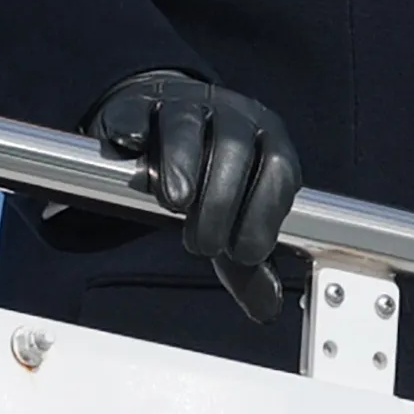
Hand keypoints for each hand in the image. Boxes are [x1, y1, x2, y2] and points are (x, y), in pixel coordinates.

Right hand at [90, 72, 302, 321]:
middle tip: (202, 244)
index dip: (267, 211)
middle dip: (221, 198)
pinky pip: (135, 110)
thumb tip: (267, 308)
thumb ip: (247, 265)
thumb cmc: (210, 179)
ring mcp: (185, 104)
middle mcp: (232, 116)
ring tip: (176, 202)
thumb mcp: (233, 220)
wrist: (165, 124)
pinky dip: (133, 128)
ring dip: (181, 162)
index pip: (280, 167)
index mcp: (268, 140)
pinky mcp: (137, 104)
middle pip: (234, 146)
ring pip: (187, 124)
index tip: (246, 253)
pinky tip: (132, 147)